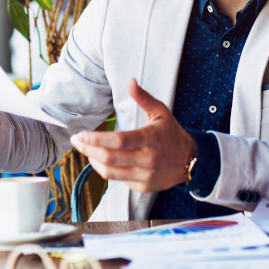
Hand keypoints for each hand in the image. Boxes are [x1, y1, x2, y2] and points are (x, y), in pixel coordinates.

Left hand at [69, 79, 195, 193]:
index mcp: (150, 138)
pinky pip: (118, 179)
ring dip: (94, 160)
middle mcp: (147, 159)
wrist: (191, 161)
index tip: (80, 134)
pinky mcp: (143, 187)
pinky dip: (106, 169)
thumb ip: (143, 98)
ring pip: (110, 172)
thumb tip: (130, 81)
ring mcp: (144, 175)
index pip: (118, 141)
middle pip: (109, 157)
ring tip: (87, 150)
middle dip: (88, 149)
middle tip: (77, 141)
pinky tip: (102, 159)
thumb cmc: (171, 133)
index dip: (96, 139)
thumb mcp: (160, 112)